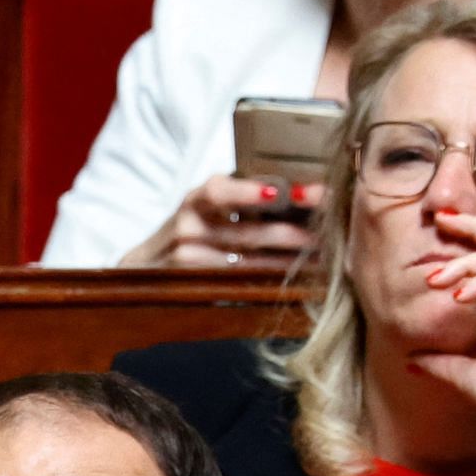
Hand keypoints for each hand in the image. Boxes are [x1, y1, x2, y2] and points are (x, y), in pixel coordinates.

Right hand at [127, 173, 318, 269]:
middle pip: (248, 231)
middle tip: (329, 226)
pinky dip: (272, 277)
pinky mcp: (195, 287)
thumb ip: (240, 194)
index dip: (254, 190)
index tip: (292, 192)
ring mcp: (189, 262)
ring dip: (291, 258)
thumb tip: (298, 188)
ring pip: (251, 261)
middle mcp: (188, 228)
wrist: (145, 268)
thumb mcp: (206, 206)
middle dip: (294, 229)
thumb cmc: (192, 230)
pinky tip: (297, 274)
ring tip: (324, 253)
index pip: (220, 189)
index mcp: (196, 199)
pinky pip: (241, 282)